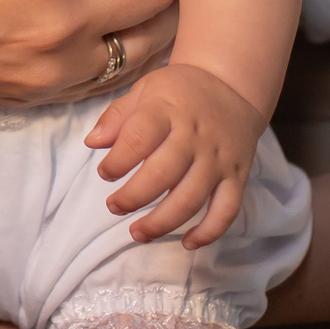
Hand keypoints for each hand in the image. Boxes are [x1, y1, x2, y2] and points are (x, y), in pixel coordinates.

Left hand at [85, 61, 265, 247]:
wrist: (231, 85)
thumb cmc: (178, 91)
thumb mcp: (145, 90)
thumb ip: (117, 116)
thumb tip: (92, 142)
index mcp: (168, 109)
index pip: (139, 138)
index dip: (117, 162)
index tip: (104, 173)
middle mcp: (195, 136)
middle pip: (163, 174)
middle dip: (133, 197)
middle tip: (114, 207)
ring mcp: (218, 158)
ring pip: (191, 198)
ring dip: (162, 222)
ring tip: (137, 233)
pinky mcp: (238, 176)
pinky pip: (227, 210)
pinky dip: (209, 232)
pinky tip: (187, 243)